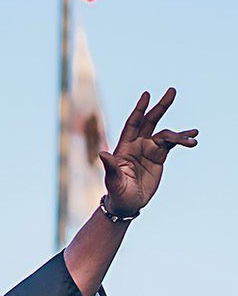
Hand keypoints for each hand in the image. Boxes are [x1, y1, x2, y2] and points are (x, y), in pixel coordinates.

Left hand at [98, 88, 197, 215]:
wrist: (127, 204)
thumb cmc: (117, 193)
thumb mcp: (113, 180)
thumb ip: (110, 166)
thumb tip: (102, 152)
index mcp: (124, 147)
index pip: (132, 123)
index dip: (139, 109)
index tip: (147, 95)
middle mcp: (137, 145)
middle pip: (150, 121)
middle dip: (160, 107)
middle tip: (172, 91)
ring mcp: (149, 150)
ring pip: (165, 135)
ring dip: (179, 134)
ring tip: (193, 136)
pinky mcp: (159, 157)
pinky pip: (172, 145)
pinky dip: (182, 140)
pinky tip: (193, 138)